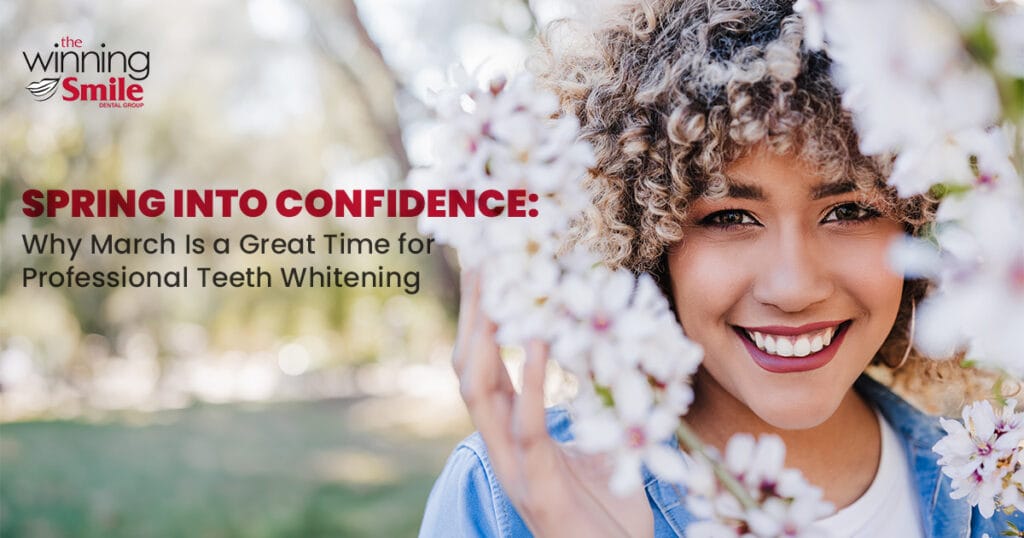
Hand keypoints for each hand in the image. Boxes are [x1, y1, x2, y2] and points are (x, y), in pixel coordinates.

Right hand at [452, 269, 653, 537]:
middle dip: (472, 313)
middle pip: (470, 367)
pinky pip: (527, 428)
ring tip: (499, 286)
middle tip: (481, 258)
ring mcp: (516, 467)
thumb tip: (612, 350)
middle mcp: (503, 445)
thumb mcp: (605, 439)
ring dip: (485, 337)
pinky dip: (528, 381)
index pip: (484, 363)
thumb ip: (599, 400)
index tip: (486, 264)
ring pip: (480, 393)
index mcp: (514, 432)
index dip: (479, 315)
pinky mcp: (540, 489)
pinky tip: (534, 340)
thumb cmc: (612, 508)